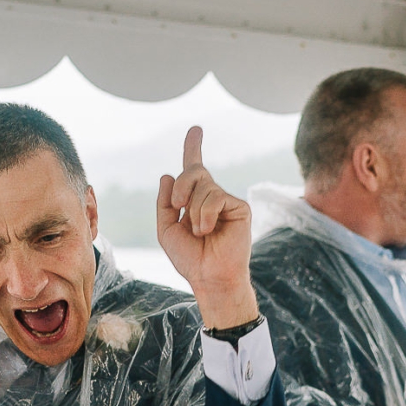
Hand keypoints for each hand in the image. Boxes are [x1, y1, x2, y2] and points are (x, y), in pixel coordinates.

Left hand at [156, 127, 259, 328]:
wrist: (209, 277)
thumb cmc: (190, 258)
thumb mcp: (166, 230)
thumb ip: (164, 203)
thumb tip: (167, 174)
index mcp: (194, 201)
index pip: (194, 168)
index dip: (194, 147)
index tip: (196, 129)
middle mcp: (211, 197)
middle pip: (194, 171)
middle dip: (181, 185)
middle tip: (177, 205)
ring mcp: (227, 201)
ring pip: (203, 185)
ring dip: (193, 210)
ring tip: (200, 232)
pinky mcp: (240, 207)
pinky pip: (215, 197)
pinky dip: (205, 214)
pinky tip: (208, 230)